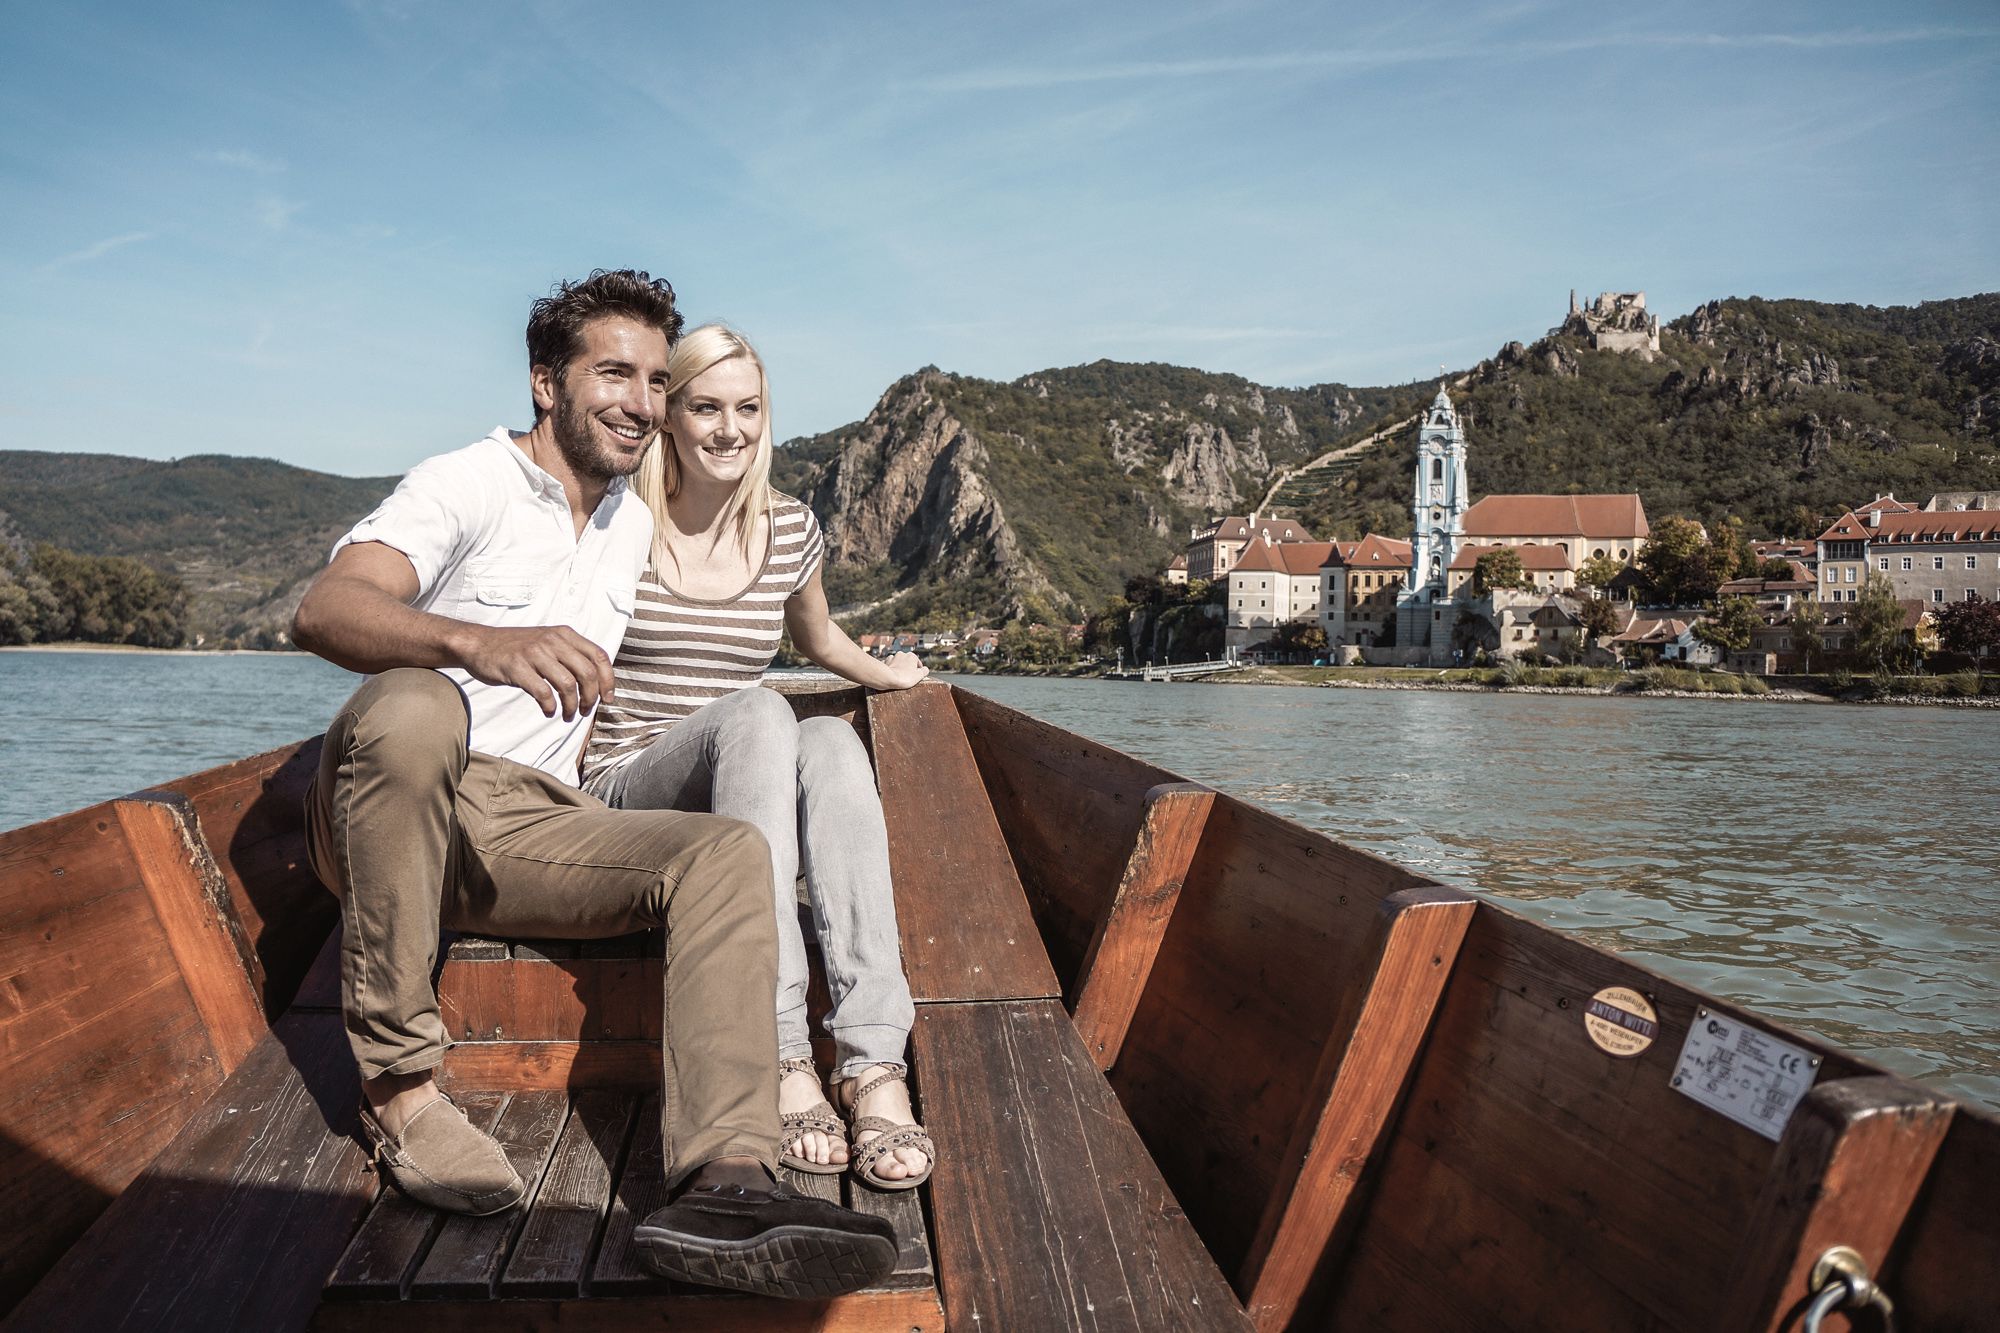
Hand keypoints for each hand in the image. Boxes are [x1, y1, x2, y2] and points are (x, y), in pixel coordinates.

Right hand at [456, 624, 613, 719]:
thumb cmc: (517, 648)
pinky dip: (550, 706)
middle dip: (591, 698)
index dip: (608, 680)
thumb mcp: (548, 641)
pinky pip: (543, 692)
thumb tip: (596, 683)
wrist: (479, 643)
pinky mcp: (517, 667)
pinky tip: (549, 711)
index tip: (607, 699)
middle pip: (587, 673)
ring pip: (567, 685)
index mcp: (564, 634)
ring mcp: (534, 653)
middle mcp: (552, 640)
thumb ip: (571, 655)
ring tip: (567, 715)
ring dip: (571, 706)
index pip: (599, 656)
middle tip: (585, 711)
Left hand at [879, 651, 928, 689]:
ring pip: (898, 662)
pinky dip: (891, 668)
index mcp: (912, 656)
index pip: (917, 663)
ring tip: (899, 676)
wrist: (888, 679)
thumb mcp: (920, 675)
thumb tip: (925, 669)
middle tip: (908, 677)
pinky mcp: (885, 662)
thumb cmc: (905, 678)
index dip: (918, 670)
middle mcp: (902, 654)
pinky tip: (891, 674)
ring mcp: (893, 657)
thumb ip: (925, 671)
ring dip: (899, 667)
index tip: (916, 677)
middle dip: (908, 668)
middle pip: (907, 662)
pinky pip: (890, 665)